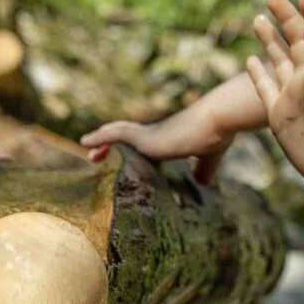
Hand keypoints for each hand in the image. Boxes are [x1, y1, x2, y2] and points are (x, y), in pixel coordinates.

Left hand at [80, 115, 235, 184]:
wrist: (218, 121)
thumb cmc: (217, 133)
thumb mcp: (209, 156)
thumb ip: (205, 168)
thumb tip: (204, 182)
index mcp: (166, 137)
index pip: (141, 141)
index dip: (128, 146)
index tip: (120, 156)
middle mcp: (154, 133)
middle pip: (125, 135)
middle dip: (109, 143)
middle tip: (95, 156)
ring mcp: (148, 134)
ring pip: (117, 132)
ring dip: (101, 140)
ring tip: (86, 148)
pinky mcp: (144, 137)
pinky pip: (115, 134)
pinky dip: (100, 138)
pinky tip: (86, 143)